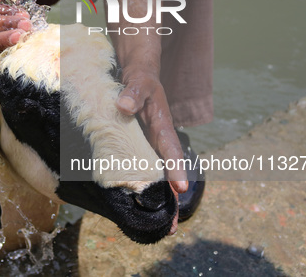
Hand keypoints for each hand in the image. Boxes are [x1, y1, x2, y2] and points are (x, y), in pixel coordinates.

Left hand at [115, 67, 187, 234]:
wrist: (138, 77)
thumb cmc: (141, 81)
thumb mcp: (139, 82)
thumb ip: (134, 93)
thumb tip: (124, 106)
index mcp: (163, 127)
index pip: (171, 150)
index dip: (176, 169)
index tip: (181, 188)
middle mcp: (160, 142)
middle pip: (169, 173)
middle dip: (172, 199)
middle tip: (171, 226)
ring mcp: (150, 148)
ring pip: (157, 177)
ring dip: (161, 200)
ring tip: (164, 228)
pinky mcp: (139, 150)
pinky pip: (142, 171)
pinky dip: (144, 188)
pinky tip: (140, 207)